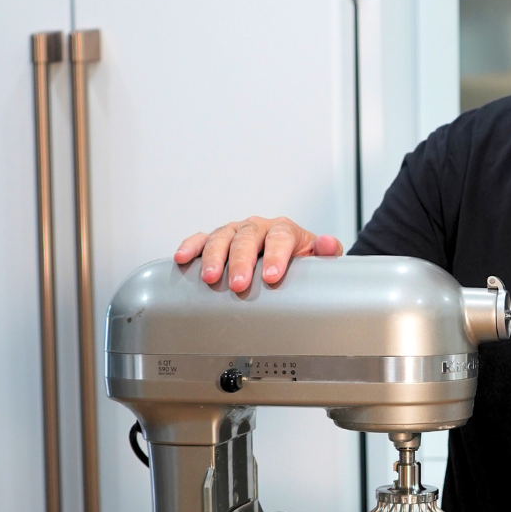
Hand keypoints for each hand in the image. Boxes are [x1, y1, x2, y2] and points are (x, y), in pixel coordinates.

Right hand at [174, 216, 341, 292]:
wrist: (289, 255)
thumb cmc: (301, 258)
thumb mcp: (318, 257)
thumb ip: (327, 252)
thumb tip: (328, 244)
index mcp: (284, 229)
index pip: (280, 238)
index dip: (275, 256)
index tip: (272, 277)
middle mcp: (258, 226)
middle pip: (247, 238)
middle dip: (241, 262)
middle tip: (239, 284)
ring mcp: (236, 232)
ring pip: (222, 237)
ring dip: (213, 257)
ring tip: (209, 278)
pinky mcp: (218, 240)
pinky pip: (201, 239)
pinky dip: (190, 246)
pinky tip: (182, 258)